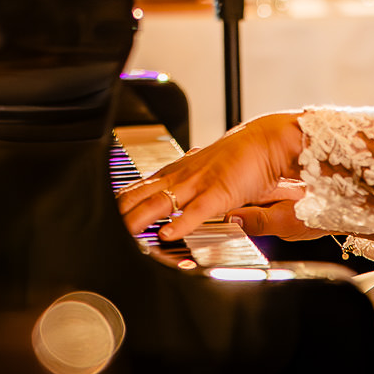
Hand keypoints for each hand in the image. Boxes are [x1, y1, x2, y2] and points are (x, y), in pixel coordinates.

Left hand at [117, 112, 306, 241]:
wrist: (270, 140)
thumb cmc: (245, 157)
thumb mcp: (211, 173)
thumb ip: (194, 191)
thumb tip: (178, 209)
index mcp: (184, 170)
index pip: (147, 183)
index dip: (126, 197)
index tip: (110, 207)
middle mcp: (186, 175)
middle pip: (146, 193)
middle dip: (124, 209)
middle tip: (104, 222)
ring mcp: (201, 183)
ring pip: (163, 202)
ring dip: (141, 218)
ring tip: (124, 231)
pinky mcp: (221, 192)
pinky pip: (197, 210)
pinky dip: (181, 222)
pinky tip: (166, 233)